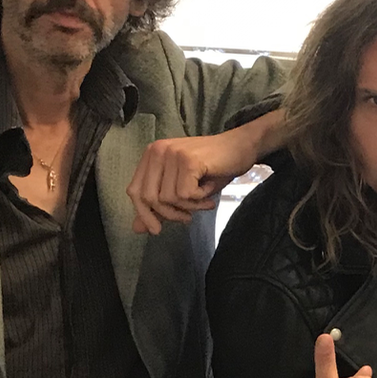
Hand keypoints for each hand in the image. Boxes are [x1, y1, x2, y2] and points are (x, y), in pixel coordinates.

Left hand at [128, 131, 258, 234]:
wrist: (241, 147)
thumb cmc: (214, 168)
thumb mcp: (184, 190)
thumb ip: (160, 206)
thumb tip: (138, 229)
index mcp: (151, 156)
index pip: (135, 190)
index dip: (143, 213)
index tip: (156, 230)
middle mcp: (157, 151)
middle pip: (149, 197)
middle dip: (169, 214)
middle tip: (187, 218)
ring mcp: (172, 154)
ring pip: (168, 198)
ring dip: (189, 206)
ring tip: (204, 201)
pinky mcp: (187, 160)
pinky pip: (185, 194)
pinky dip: (199, 199)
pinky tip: (209, 192)